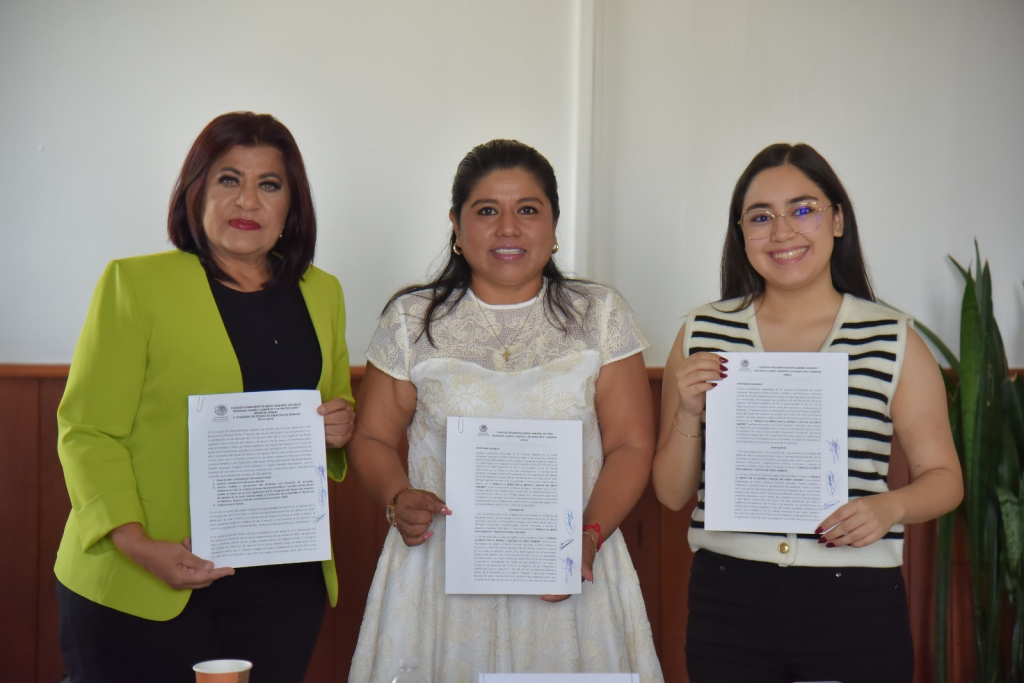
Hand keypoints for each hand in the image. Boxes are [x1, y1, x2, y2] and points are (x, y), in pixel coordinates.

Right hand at [110, 523, 233, 589]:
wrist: (141, 551)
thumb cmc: (161, 551)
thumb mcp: (181, 554)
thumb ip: (197, 561)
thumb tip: (210, 567)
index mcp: (183, 579)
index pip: (207, 577)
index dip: (220, 573)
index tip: (232, 570)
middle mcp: (180, 584)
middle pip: (203, 579)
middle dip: (210, 568)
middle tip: (217, 556)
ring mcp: (176, 580)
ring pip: (195, 573)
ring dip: (197, 560)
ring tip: (192, 545)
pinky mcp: (173, 575)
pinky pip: (187, 569)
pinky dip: (190, 559)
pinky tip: (186, 546)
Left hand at [318, 398, 354, 448]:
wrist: (328, 426)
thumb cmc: (324, 415)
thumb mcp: (323, 409)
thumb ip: (320, 409)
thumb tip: (312, 413)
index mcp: (344, 405)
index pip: (340, 403)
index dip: (329, 407)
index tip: (318, 411)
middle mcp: (349, 415)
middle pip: (341, 417)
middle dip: (327, 419)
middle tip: (316, 422)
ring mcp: (349, 427)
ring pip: (340, 429)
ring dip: (327, 429)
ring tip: (317, 429)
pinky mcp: (346, 438)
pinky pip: (338, 439)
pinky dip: (328, 438)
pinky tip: (321, 436)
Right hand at [393, 488, 450, 546]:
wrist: (400, 501)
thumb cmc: (416, 499)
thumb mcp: (426, 496)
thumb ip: (436, 503)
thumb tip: (447, 511)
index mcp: (408, 500)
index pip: (424, 504)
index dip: (436, 508)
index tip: (447, 511)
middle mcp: (401, 512)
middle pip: (415, 518)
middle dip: (427, 519)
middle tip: (430, 517)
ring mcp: (400, 524)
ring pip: (411, 531)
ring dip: (423, 529)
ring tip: (426, 524)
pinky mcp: (401, 533)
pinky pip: (409, 541)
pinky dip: (419, 540)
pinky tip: (427, 535)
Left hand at [541, 530, 596, 601]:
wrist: (585, 535)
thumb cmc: (586, 546)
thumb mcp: (586, 554)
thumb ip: (587, 565)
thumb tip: (589, 577)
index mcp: (576, 578)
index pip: (566, 591)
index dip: (556, 596)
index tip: (544, 596)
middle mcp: (569, 576)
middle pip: (558, 588)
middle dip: (547, 590)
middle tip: (535, 590)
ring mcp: (564, 569)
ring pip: (554, 579)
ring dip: (546, 581)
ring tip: (534, 581)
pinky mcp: (560, 562)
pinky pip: (552, 569)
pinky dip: (546, 570)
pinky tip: (538, 567)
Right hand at [674, 352, 725, 418]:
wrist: (690, 407)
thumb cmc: (698, 390)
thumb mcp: (702, 377)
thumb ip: (708, 368)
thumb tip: (722, 362)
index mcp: (685, 365)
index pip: (698, 356)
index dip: (711, 356)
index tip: (723, 360)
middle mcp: (681, 372)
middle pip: (697, 363)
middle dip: (713, 364)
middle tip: (723, 368)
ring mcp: (681, 383)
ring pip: (698, 374)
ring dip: (712, 374)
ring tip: (722, 376)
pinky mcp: (685, 393)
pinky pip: (698, 387)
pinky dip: (708, 385)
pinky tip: (715, 385)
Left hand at [817, 493, 902, 547]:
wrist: (892, 507)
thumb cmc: (870, 504)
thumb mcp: (857, 503)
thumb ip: (846, 512)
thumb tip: (829, 525)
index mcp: (858, 504)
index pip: (839, 515)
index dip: (828, 523)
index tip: (818, 529)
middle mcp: (866, 514)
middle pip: (845, 527)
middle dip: (832, 535)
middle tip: (822, 539)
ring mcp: (873, 525)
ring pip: (853, 537)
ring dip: (840, 542)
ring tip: (831, 544)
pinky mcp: (879, 534)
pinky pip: (863, 542)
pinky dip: (853, 544)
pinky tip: (846, 544)